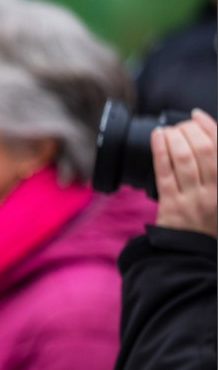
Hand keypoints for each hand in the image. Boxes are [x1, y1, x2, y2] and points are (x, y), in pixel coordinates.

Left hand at [152, 109, 216, 237]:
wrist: (191, 253)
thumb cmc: (207, 219)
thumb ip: (214, 168)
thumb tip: (204, 132)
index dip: (209, 126)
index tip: (196, 116)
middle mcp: (216, 191)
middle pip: (204, 149)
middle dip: (189, 129)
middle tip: (180, 126)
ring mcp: (194, 199)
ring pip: (184, 157)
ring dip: (174, 137)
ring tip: (167, 131)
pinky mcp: (172, 205)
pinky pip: (164, 172)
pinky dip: (160, 150)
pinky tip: (157, 137)